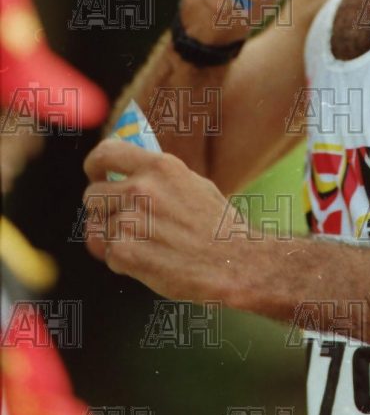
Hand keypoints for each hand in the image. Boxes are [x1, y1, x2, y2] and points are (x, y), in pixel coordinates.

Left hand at [82, 139, 240, 301]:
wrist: (233, 261)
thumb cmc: (216, 224)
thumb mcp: (191, 183)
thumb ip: (156, 176)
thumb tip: (123, 171)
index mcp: (160, 166)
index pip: (106, 153)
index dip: (94, 166)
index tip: (97, 176)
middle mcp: (142, 189)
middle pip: (91, 195)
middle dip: (101, 210)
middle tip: (121, 220)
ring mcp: (131, 221)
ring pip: (96, 228)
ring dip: (112, 237)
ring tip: (143, 243)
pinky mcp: (125, 252)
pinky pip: (106, 253)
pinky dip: (122, 260)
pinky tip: (148, 259)